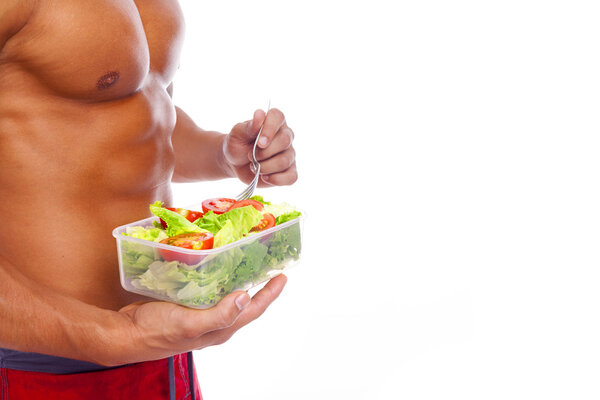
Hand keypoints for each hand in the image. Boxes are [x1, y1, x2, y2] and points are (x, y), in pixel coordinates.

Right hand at [114, 275, 286, 364]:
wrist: (126, 334)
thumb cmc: (157, 331)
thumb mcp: (190, 323)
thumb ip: (219, 314)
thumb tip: (246, 297)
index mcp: (221, 328)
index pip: (254, 309)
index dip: (270, 293)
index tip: (283, 276)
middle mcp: (214, 322)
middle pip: (244, 302)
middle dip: (258, 284)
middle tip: (267, 262)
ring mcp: (200, 314)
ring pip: (226, 294)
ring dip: (238, 278)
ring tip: (245, 259)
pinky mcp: (186, 305)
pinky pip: (208, 289)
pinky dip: (216, 276)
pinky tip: (213, 264)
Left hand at [224, 108, 297, 185]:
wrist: (234, 163)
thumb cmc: (237, 144)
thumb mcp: (237, 133)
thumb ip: (249, 126)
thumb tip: (260, 114)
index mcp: (274, 121)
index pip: (278, 117)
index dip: (269, 129)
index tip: (259, 142)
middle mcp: (285, 136)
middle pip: (284, 141)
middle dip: (264, 152)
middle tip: (250, 156)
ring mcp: (289, 154)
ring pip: (284, 161)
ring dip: (265, 167)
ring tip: (253, 166)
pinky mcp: (289, 171)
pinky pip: (291, 177)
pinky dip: (276, 180)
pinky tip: (264, 177)